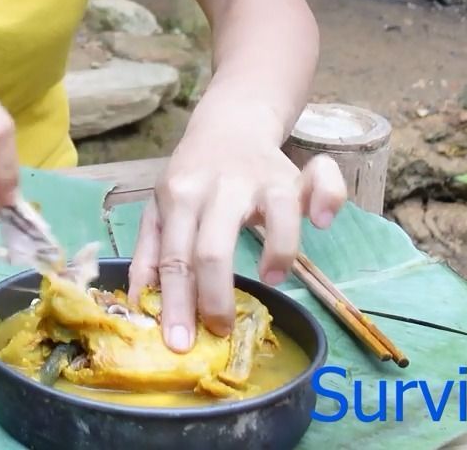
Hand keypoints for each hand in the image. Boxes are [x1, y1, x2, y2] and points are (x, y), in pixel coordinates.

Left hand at [127, 103, 346, 352]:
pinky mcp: (294, 172)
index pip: (173, 257)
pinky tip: (322, 222)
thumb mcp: (160, 207)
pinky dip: (328, 198)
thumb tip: (138, 301)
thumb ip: (149, 252)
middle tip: (219, 331)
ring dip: (279, 250)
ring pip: (277, 211)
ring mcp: (259, 178)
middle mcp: (217, 187)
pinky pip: (322, 180)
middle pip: (213, 246)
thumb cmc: (191, 177)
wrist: (227, 123)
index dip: (175, 302)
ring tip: (273, 279)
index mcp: (177, 197)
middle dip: (215, 296)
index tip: (178, 343)